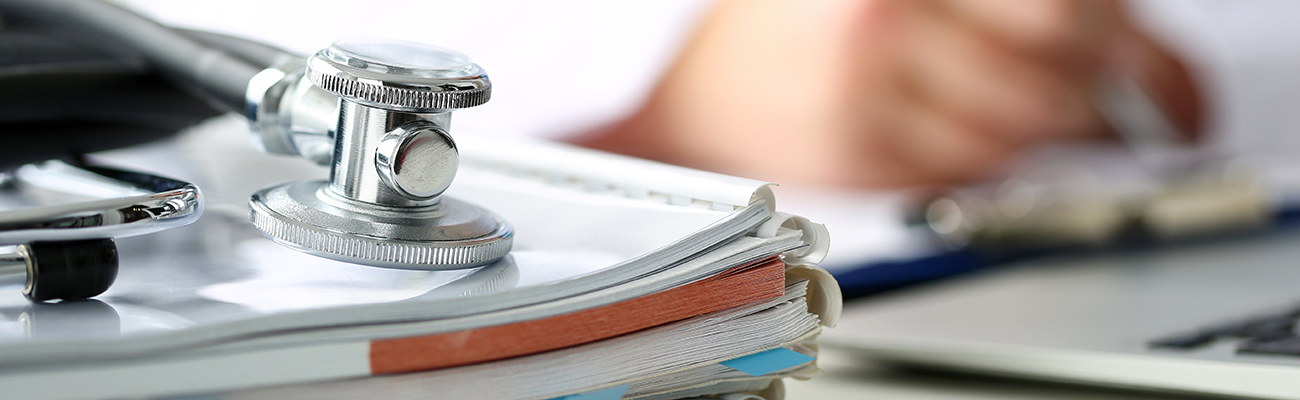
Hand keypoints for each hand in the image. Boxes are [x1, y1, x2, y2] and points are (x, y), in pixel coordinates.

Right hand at [576, 0, 1202, 187]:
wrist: (700, 76)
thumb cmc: (798, 18)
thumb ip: (995, 2)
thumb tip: (1110, 36)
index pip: (1059, 9)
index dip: (1133, 47)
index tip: (1165, 77)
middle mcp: (880, 20)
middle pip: (1053, 72)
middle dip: (1110, 97)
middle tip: (1135, 108)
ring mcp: (864, 95)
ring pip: (1017, 133)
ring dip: (1052, 132)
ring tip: (1053, 118)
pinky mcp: (855, 158)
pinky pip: (968, 170)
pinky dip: (997, 158)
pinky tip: (986, 132)